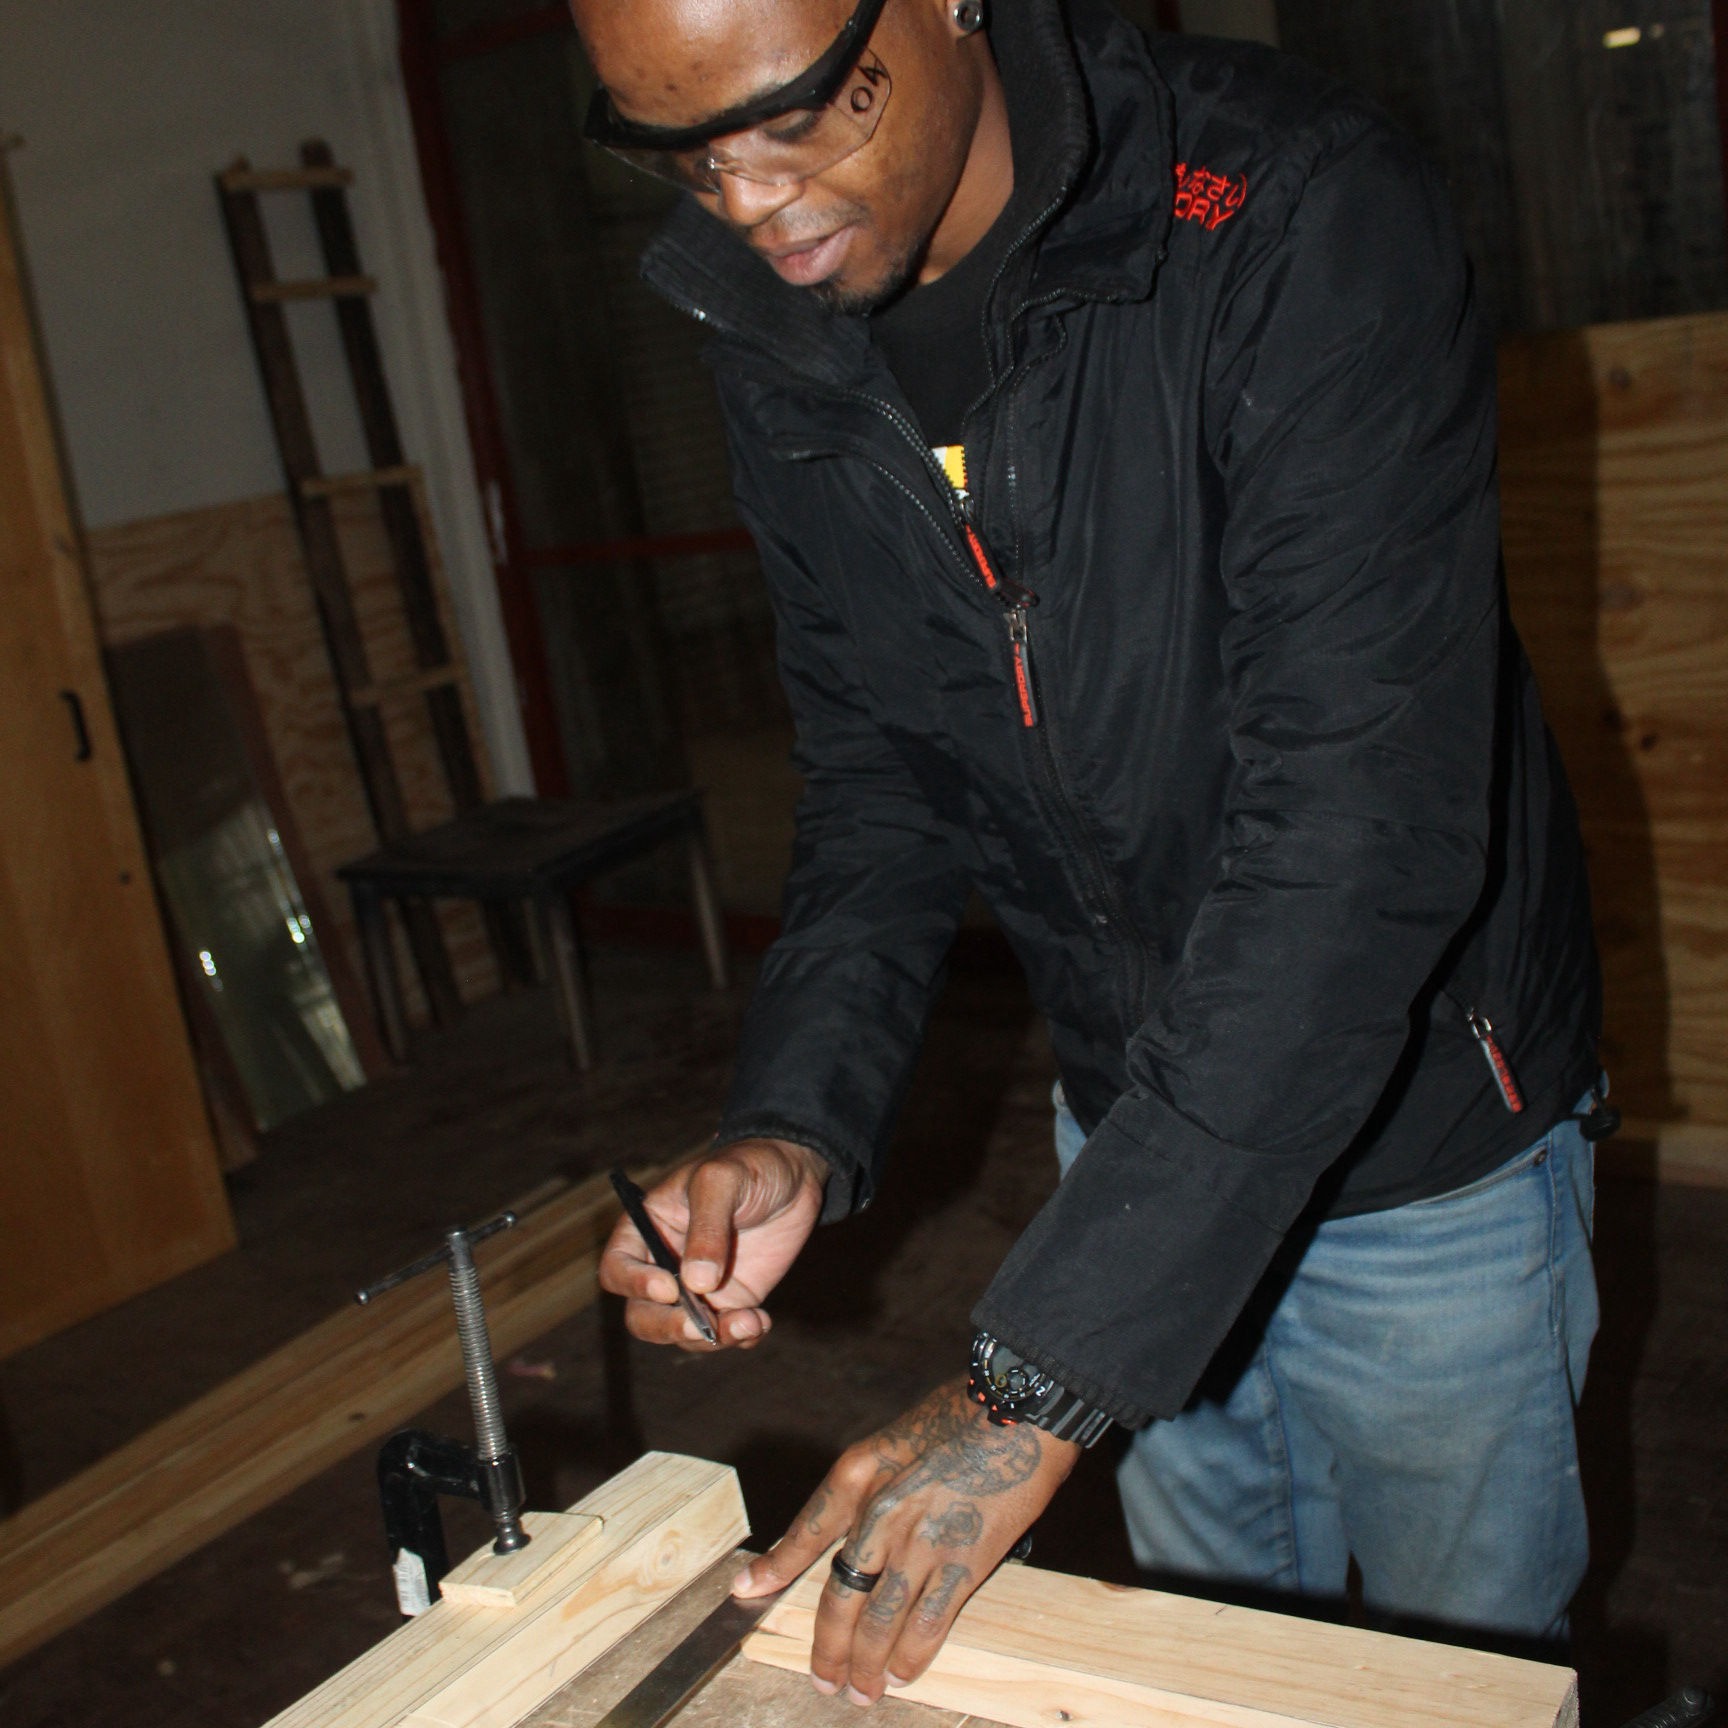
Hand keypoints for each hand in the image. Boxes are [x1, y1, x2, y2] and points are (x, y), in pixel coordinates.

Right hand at [597, 1139, 825, 1350]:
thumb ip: (707, 1227)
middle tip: (701, 1325)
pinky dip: (739, 1337)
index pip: (617, 1267)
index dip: (634, 1284)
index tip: (669, 1287)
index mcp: (646, 1229)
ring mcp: (697, 1288)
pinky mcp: (731, 1301)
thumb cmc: (749, 1165)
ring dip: (709, 1338)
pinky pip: (723, 1334)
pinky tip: (760, 1322)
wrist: (796, 1174)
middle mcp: (664, 1264)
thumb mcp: (722, 1181)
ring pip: (682, 1332)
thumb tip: (696, 1284)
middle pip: (642, 1314)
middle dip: (667, 1326)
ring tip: (749, 1322)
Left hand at [732, 1376, 1078, 1704]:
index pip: (806, 1532)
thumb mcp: (896, 1437)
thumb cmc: (962, 1412)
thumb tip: (862, 1527)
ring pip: (879, 1622)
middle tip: (824, 1680)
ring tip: (861, 1692)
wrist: (1019, 1405)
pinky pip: (928, 1623)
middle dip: (828, 1648)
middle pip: (839, 1598)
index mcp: (858, 1473)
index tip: (746, 1590)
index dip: (775, 1567)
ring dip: (866, 1665)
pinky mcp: (964, 1562)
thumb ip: (875, 1484)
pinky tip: (902, 1674)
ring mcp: (921, 1542)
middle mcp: (880, 1513)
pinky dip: (912, 1656)